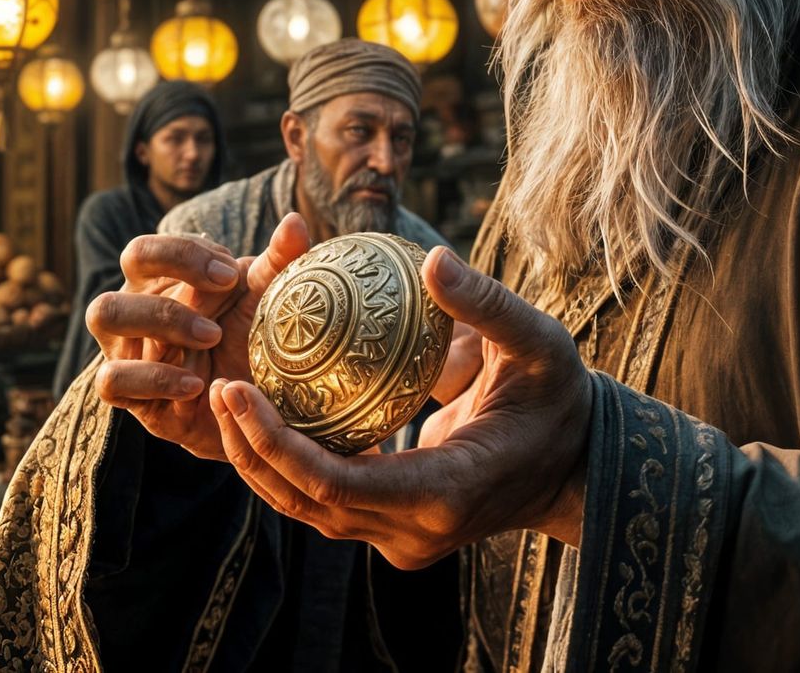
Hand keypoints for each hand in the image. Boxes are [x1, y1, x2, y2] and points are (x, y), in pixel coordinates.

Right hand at [88, 214, 311, 460]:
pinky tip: (196, 383)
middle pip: (122, 269)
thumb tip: (294, 222)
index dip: (185, 254)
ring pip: (104, 315)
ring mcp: (125, 348)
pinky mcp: (129, 395)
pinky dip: (154, 379)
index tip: (232, 275)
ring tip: (211, 339)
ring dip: (159, 322)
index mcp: (159, 278)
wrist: (248, 399)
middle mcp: (133, 306)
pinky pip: (112, 381)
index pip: (146, 248)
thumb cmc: (248, 335)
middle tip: (223, 303)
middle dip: (172, 280)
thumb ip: (280, 260)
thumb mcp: (266, 297)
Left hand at [207, 247, 591, 568]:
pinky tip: (268, 413)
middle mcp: (415, 532)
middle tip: (219, 385)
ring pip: (310, 510)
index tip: (236, 387)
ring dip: (263, 460)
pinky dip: (294, 462)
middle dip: (252, 449)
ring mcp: (404, 539)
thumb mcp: (542, 343)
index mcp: (446, 494)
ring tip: (227, 398)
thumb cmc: (562, 399)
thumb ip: (487, 305)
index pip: (337, 484)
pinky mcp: (396, 530)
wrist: (581, 467)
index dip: (277, 442)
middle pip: (308, 503)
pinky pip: (329, 500)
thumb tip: (429, 259)